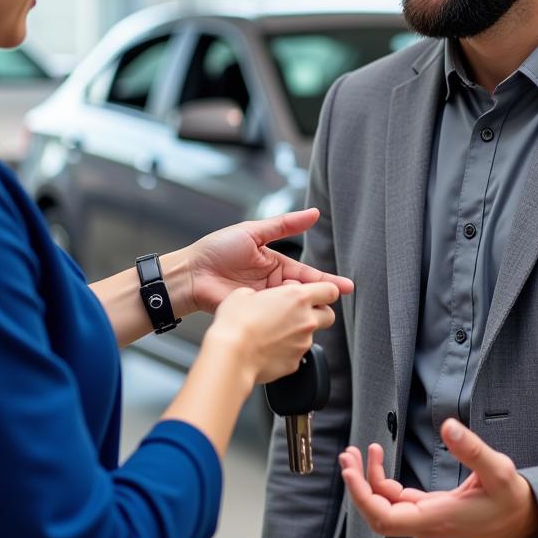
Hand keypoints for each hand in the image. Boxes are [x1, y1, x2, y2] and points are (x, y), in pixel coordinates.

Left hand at [180, 209, 353, 313]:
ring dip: (306, 310)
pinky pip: (275, 319)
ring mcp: (264, 302)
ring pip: (292, 308)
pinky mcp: (254, 315)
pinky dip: (287, 321)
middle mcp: (272, 285)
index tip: (346, 286)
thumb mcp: (253, 232)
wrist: (190, 273)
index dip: (327, 281)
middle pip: (303, 294)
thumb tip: (314, 213)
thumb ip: (284, 224)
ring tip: (324, 313)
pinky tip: (299, 324)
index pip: (306, 274)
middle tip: (340, 303)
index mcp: (275, 264)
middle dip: (322, 298)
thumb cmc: (216, 249)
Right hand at [207, 281, 338, 383]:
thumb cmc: (235, 324)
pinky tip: (269, 348)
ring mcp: (303, 344)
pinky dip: (287, 350)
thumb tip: (256, 298)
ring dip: (299, 333)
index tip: (317, 293)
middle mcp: (306, 320)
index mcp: (297, 298)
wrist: (231, 355)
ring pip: (311, 336)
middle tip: (299, 313)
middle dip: (318, 313)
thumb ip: (260, 293)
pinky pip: (297, 354)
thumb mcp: (243, 293)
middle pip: (329, 315)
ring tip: (275, 333)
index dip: (325, 290)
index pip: (330, 290)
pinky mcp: (295, 363)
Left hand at [339, 419, 537, 537]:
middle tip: (347, 455)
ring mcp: (424, 522)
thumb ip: (472, 449)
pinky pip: (395, 501)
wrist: (522, 520)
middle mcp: (425, 526)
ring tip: (357, 452)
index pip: (384, 517)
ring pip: (384, 506)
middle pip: (376, 514)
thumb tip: (448, 426)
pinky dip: (382, 481)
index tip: (349, 471)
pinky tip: (379, 460)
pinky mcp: (427, 513)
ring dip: (367, 480)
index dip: (361, 495)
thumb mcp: (498, 470)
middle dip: (357, 485)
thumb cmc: (511, 499)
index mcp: (435, 519)